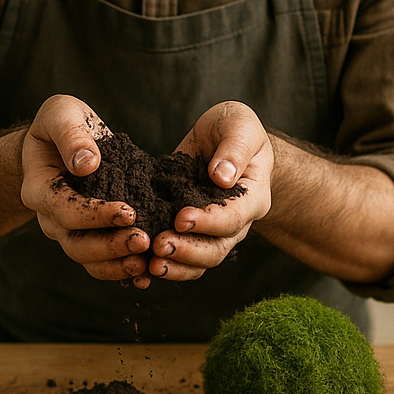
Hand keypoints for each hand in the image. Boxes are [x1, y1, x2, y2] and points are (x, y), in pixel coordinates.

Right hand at [20, 95, 150, 282]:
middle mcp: (50, 217)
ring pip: (89, 260)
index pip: (65, 211)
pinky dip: (123, 270)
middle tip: (144, 240)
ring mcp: (69, 231)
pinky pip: (103, 262)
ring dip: (118, 263)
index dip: (95, 215)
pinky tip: (148, 271)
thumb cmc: (60, 122)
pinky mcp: (90, 235)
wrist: (63, 138)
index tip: (128, 210)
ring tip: (147, 260)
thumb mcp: (60, 113)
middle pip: (76, 244)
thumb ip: (71, 135)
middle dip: (110, 246)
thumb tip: (87, 164)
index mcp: (39, 189)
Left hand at [143, 101, 272, 284]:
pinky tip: (140, 267)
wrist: (225, 136)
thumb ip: (234, 149)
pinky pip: (181, 255)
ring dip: (175, 265)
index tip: (181, 218)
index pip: (232, 218)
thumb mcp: (240, 127)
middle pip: (216, 249)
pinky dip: (164, 263)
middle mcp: (236, 221)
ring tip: (149, 265)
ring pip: (198, 260)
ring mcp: (212, 229)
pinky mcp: (189, 228)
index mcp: (252, 197)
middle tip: (159, 246)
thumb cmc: (237, 128)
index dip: (207, 222)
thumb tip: (221, 177)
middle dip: (187, 251)